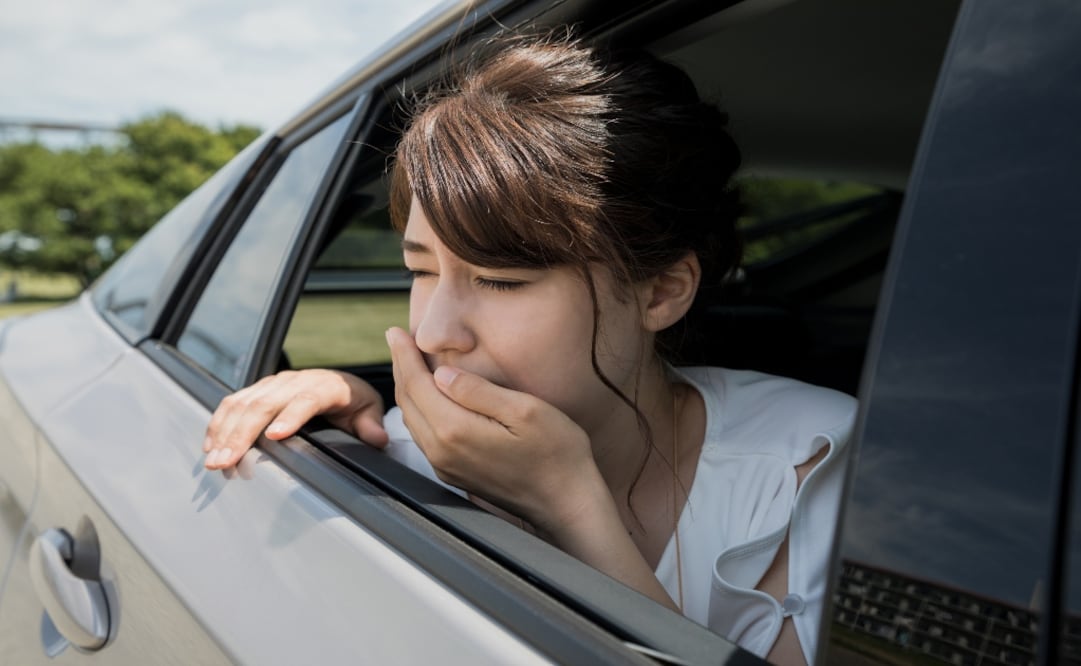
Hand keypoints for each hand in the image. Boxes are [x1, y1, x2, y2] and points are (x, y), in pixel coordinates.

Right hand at [203, 369, 387, 469]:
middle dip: (242, 433)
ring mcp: (274, 383)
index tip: (275, 436)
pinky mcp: (259, 390)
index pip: (306, 399)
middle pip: (265, 403)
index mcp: (326, 385)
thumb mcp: (369, 411)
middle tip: (226, 461)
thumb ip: (371, 425)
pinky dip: (219, 422)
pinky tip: (211, 444)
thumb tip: (378, 439)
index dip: (291, 416)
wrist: (342, 384)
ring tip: (214, 459)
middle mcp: (296, 380)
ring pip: (244, 403)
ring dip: (224, 431)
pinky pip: (234, 402)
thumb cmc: (355, 402)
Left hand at [386, 327, 599, 533]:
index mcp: (455, 430)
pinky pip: (424, 435)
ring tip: (408, 362)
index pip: (417, 384)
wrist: (565, 502)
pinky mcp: (454, 474)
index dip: (404, 355)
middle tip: (397, 339)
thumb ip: (479, 391)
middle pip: (408, 401)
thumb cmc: (555, 453)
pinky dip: (418, 409)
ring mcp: (446, 466)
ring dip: (407, 388)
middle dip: (400, 367)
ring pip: (412, 419)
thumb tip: (442, 374)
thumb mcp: (524, 410)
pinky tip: (427, 396)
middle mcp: (442, 451)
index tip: (396, 332)